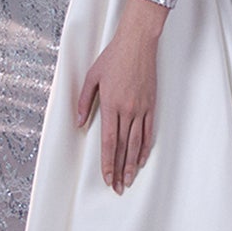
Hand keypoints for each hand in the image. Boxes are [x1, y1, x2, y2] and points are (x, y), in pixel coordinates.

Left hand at [76, 0, 165, 193]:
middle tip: (118, 188)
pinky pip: (149, 131)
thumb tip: (79, 123)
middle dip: (119, 170)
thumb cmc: (113, 57)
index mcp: (111, 104)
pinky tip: (142, 159)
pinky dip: (146, 148)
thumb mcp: (92, 77)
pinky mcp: (152, 105)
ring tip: (129, 180)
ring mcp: (142, 108)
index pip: (109, 142)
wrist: (137, 42)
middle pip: (123, 147)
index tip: (107, 178)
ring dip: (133, 164)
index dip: (108, 163)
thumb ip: (84, 102)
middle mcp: (128, 110)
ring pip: (137, 143)